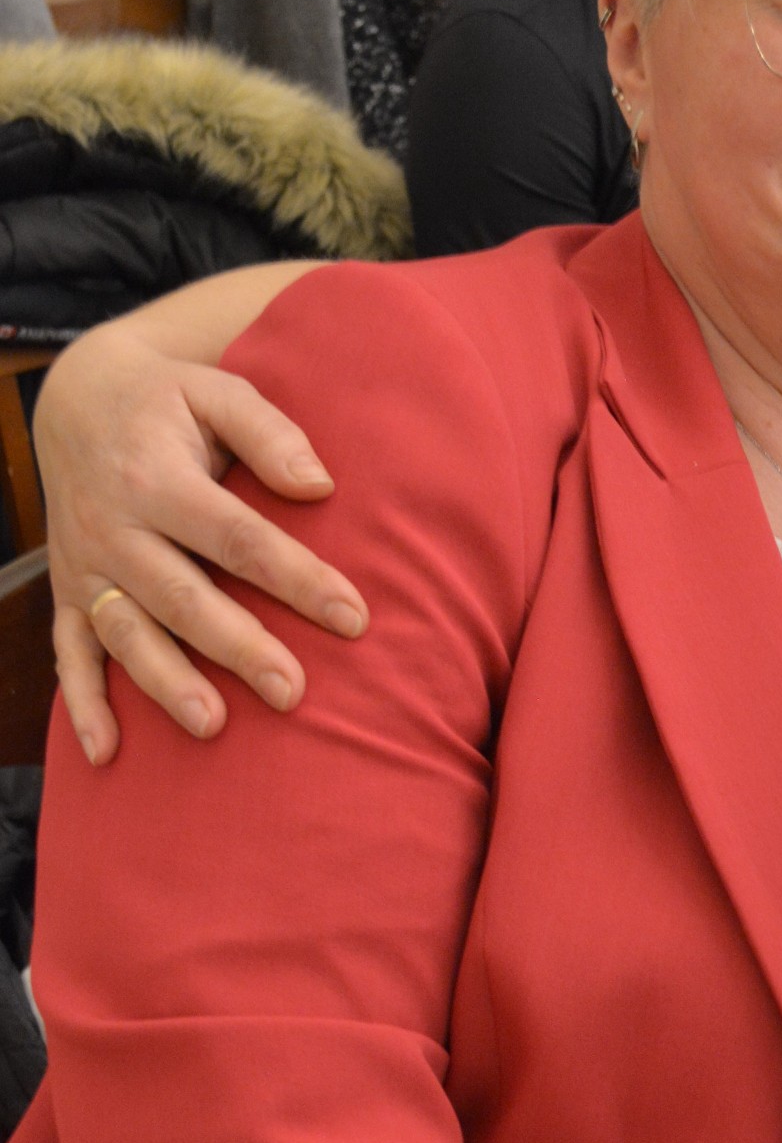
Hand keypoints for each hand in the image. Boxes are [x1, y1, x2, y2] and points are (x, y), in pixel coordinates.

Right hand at [36, 325, 367, 764]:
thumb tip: (320, 486)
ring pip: (126, 632)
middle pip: (181, 595)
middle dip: (236, 647)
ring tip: (213, 725)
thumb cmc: (168, 399)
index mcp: (155, 476)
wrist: (76, 397)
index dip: (295, 577)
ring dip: (165, 682)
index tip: (353, 617)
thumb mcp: (216, 389)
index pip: (236, 536)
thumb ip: (268, 433)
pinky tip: (109, 753)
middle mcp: (114, 527)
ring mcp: (86, 564)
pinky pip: (69, 653)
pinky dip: (84, 704)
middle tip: (292, 691)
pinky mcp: (67, 591)